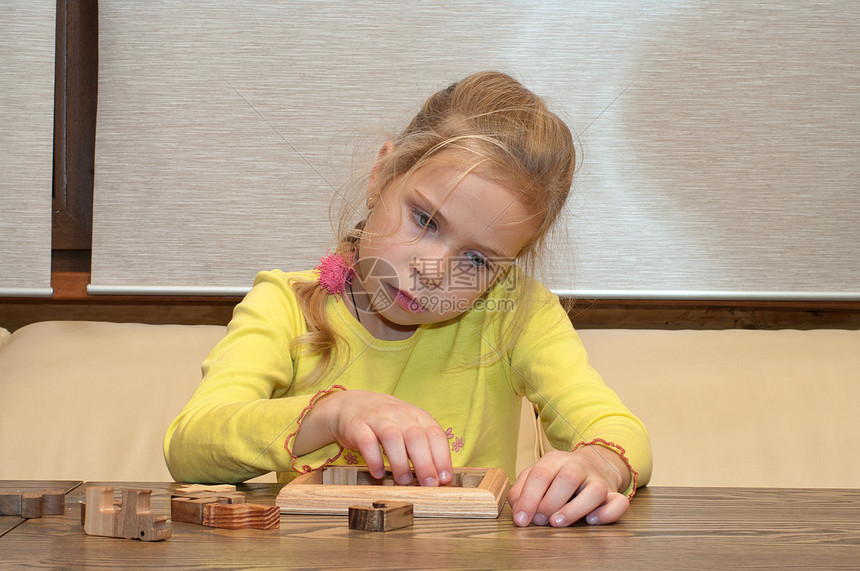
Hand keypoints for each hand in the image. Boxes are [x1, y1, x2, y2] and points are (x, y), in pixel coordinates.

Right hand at [296, 390, 452, 486]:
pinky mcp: (357, 425)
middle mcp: (399, 414)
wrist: (349, 405)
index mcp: (416, 415)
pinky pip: (366, 441)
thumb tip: (438, 478)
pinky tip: (378, 474)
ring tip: (403, 481)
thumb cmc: (386, 422)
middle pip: (416, 436)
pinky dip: (374, 459)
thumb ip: (422, 447)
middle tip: (428, 485)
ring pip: (393, 437)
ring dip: (400, 462)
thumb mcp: (407, 427)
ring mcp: (377, 418)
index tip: (444, 479)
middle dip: (425, 463)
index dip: (442, 457)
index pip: (435, 434)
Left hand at [507, 447, 630, 526]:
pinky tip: (591, 521)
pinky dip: (607, 514)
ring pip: (595, 490)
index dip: (528, 498)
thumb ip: (522, 490)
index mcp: (555, 460)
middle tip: (539, 521)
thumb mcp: (537, 476)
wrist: (591, 466)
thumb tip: (517, 509)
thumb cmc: (557, 477)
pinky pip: (619, 502)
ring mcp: (598, 480)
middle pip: (567, 478)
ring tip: (557, 522)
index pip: (540, 474)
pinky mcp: (613, 494)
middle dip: (549, 503)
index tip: (521, 520)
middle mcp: (578, 466)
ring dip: (574, 509)